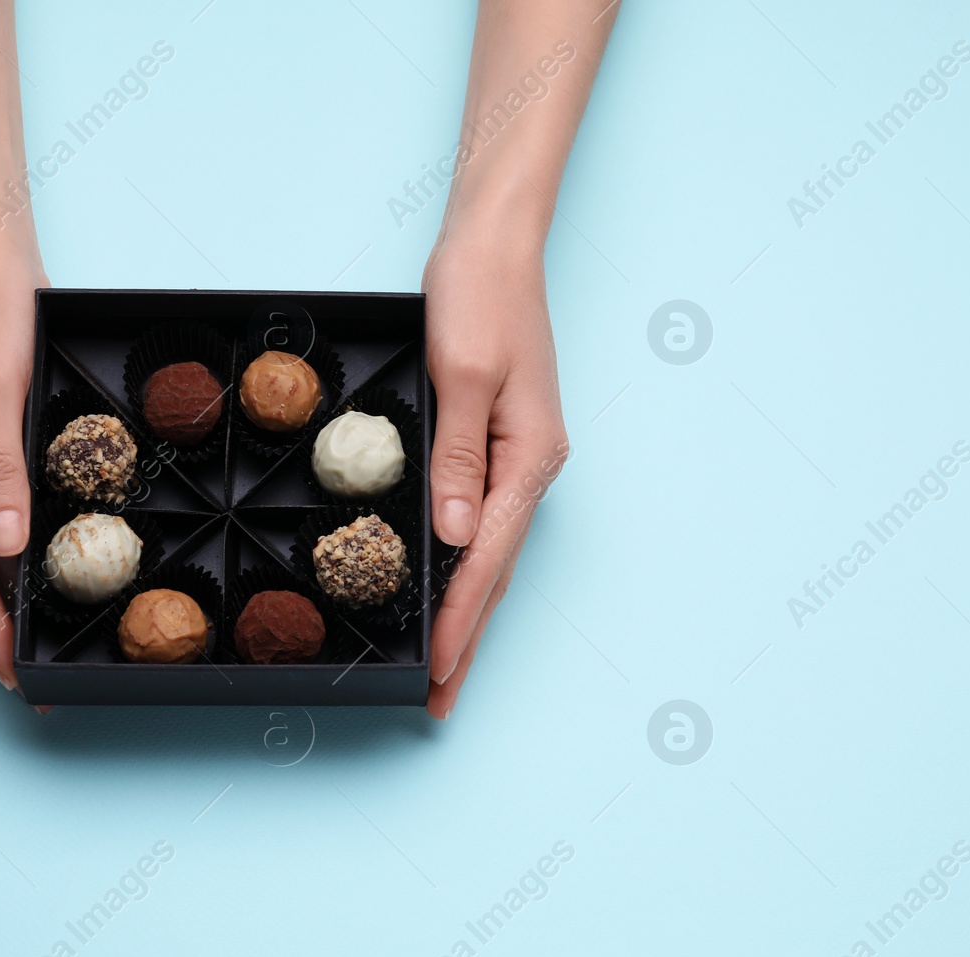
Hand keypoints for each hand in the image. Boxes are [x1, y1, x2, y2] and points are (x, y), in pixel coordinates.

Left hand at [422, 228, 569, 718]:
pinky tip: (447, 586)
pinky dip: (465, 565)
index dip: (460, 622)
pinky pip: (483, 521)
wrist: (495, 243)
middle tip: (440, 700)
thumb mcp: (459, 375)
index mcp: (527, 457)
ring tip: (445, 666)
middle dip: (469, 639)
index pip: (488, 560)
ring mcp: (518, 457)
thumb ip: (457, 460)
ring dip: (468, 611)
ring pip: (491, 554)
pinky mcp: (500, 443)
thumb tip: (455, 538)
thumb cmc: (478, 296)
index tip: (438, 674)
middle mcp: (531, 466)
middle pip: (496, 572)